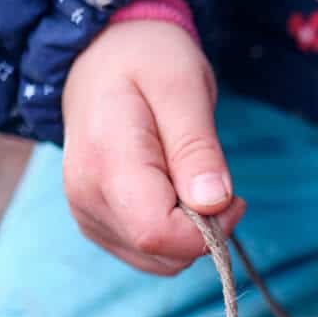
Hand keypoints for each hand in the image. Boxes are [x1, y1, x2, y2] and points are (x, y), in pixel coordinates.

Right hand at [61, 19, 244, 274]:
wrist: (101, 55)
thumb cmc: (147, 60)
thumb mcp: (184, 87)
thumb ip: (198, 148)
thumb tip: (213, 203)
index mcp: (105, 164)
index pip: (160, 235)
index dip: (208, 230)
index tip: (230, 197)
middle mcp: (87, 199)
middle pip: (163, 254)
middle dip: (203, 230)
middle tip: (210, 178)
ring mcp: (88, 215)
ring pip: (160, 261)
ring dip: (190, 233)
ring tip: (185, 177)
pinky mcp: (97, 224)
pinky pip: (149, 254)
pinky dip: (174, 234)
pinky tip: (171, 192)